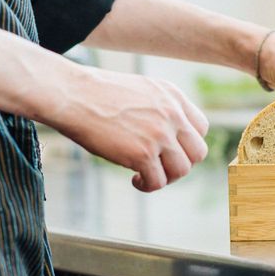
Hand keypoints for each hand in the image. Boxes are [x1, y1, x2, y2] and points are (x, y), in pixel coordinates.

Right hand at [45, 66, 208, 191]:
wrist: (73, 95)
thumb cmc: (97, 93)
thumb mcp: (140, 90)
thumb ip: (159, 108)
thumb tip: (166, 135)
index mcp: (173, 96)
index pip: (201, 128)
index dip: (187, 144)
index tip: (170, 150)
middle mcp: (172, 114)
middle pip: (198, 152)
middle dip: (181, 163)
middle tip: (160, 166)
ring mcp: (159, 135)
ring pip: (182, 170)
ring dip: (166, 177)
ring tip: (146, 175)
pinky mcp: (142, 154)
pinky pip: (158, 181)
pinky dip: (148, 186)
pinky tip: (135, 180)